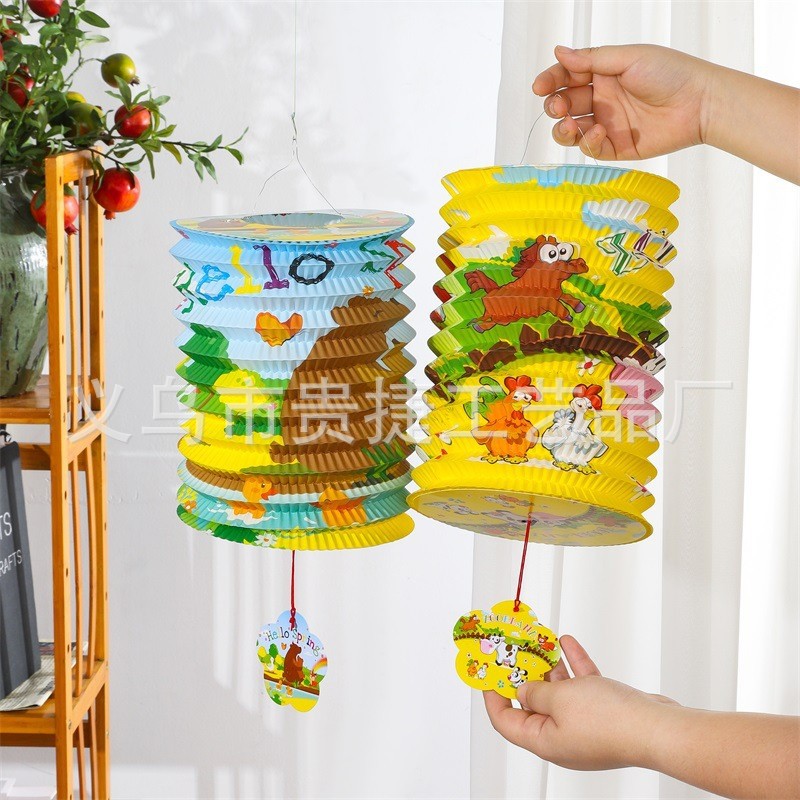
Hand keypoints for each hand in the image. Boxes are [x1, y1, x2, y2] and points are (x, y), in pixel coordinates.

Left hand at [484, 635, 677, 770]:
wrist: (656, 728)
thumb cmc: (610, 721)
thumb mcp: (559, 698)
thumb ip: (536, 692)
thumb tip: (524, 690)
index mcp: (544, 742)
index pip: (505, 721)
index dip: (492, 696)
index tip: (487, 672)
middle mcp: (562, 738)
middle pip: (532, 705)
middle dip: (523, 675)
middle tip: (513, 651)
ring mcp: (584, 726)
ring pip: (559, 693)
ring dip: (549, 667)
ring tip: (539, 642)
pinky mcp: (604, 714)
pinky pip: (582, 687)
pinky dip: (574, 665)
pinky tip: (567, 643)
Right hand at [532, 45, 716, 159]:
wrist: (700, 103)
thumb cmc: (671, 73)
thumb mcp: (628, 58)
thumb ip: (592, 59)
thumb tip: (559, 53)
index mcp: (603, 73)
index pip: (567, 77)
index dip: (550, 81)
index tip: (540, 87)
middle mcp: (602, 98)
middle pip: (564, 105)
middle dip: (554, 107)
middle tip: (558, 107)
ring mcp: (607, 124)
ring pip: (571, 131)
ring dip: (563, 129)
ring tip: (570, 125)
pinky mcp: (616, 147)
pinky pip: (591, 148)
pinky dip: (589, 142)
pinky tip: (599, 131)